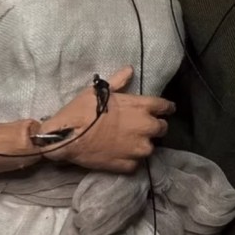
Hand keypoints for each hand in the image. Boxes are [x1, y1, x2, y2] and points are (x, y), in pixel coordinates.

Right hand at [39, 66, 174, 172]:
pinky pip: (136, 163)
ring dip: (142, 144)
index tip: (165, 110)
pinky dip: (130, 159)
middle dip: (155, 126)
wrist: (68, 136)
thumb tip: (130, 70)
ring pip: (150, 147)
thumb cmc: (82, 110)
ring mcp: (138, 149)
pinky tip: (119, 154)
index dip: (166, 108)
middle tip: (142, 126)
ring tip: (129, 142)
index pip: (165, 107)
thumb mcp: (100, 91)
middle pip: (162, 129)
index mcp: (142, 107)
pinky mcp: (128, 165)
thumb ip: (119, 81)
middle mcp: (145, 128)